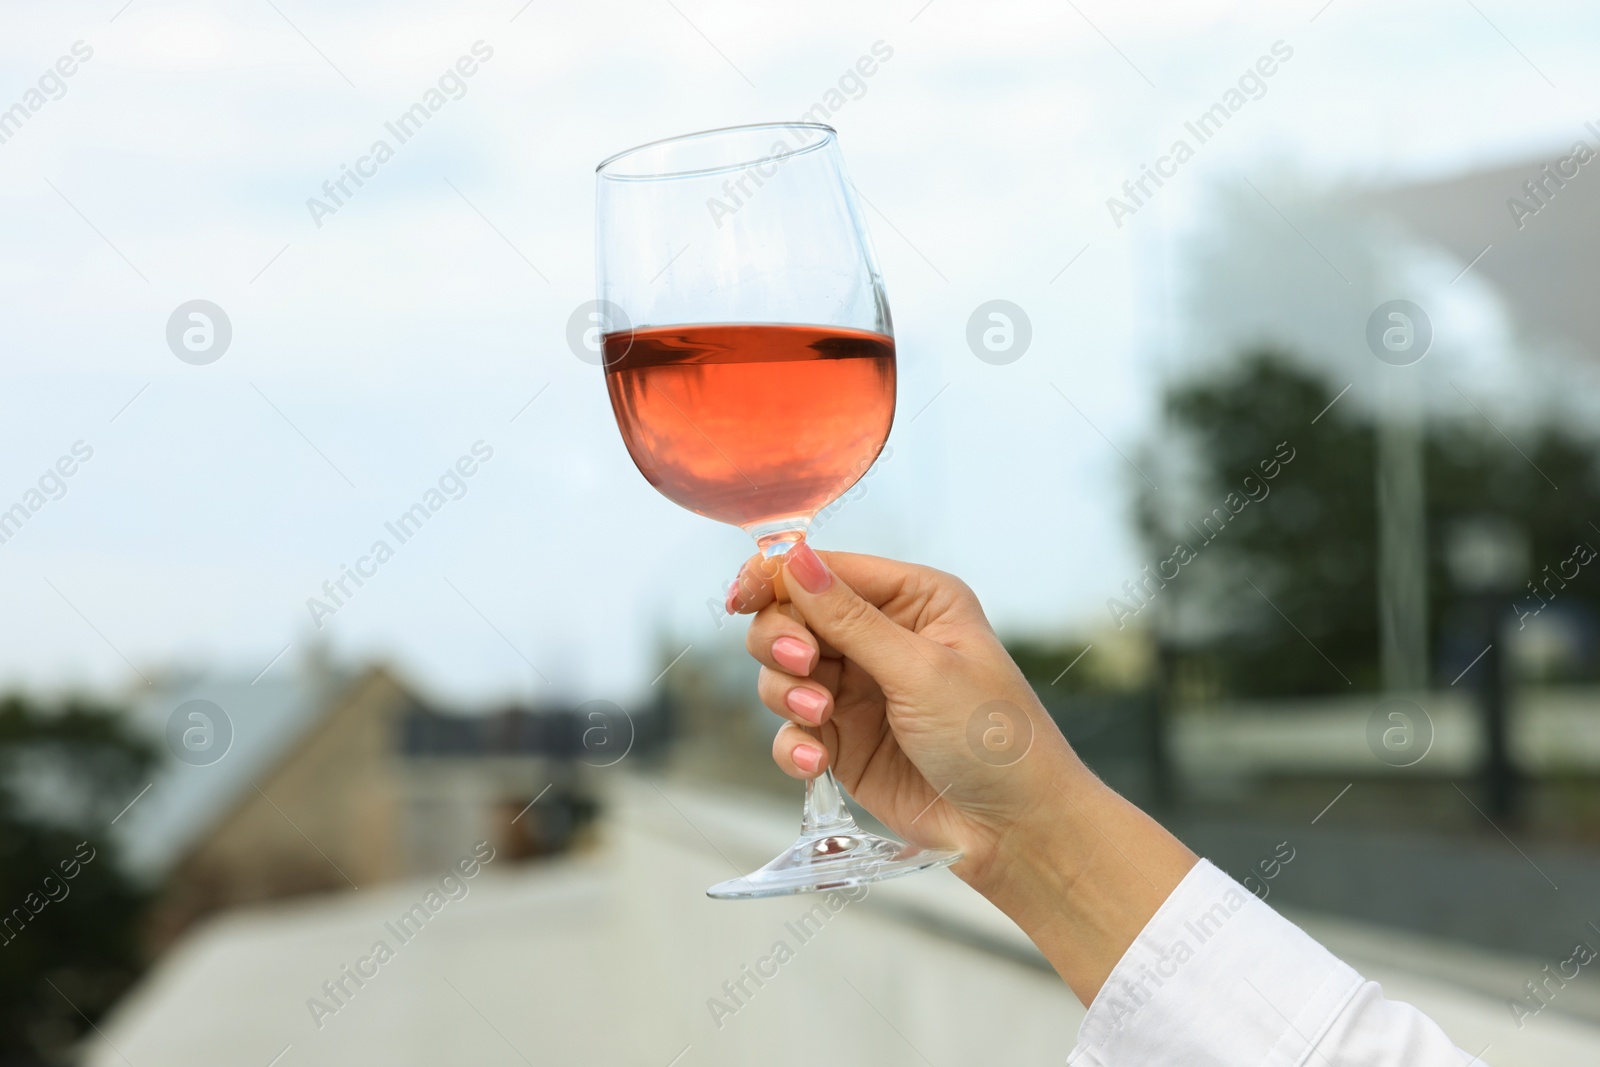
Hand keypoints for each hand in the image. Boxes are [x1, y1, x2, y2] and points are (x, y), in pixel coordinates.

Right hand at [728, 542, 1195, 1003]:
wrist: (1015, 831)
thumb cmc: (992, 739)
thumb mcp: (922, 670)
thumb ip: (850, 619)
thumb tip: (794, 559)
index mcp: (914, 599)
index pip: (827, 570)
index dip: (777, 578)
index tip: (741, 598)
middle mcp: (882, 637)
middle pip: (791, 617)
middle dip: (783, 641)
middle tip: (802, 666)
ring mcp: (860, 690)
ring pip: (781, 672)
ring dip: (787, 694)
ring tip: (819, 720)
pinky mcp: (845, 742)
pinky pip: (792, 730)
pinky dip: (794, 744)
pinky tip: (817, 763)